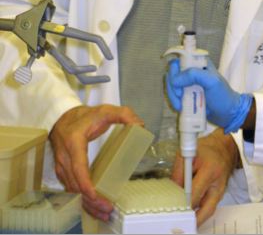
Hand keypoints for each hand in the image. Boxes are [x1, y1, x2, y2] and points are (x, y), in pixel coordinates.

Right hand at [49, 104, 143, 220]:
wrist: (62, 118)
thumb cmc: (85, 116)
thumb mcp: (105, 110)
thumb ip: (124, 114)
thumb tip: (140, 125)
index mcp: (74, 142)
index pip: (77, 167)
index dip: (85, 183)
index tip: (94, 195)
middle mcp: (65, 158)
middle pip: (75, 184)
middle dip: (91, 199)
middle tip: (108, 209)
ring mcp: (62, 167)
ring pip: (72, 191)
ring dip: (86, 204)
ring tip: (104, 212)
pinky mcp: (63, 173)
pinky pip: (71, 190)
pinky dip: (82, 200)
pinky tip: (95, 208)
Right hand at [166, 58, 252, 132]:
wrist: (228, 114)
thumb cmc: (223, 96)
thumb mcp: (211, 82)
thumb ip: (194, 75)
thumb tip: (175, 80)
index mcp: (199, 63)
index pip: (180, 59)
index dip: (175, 69)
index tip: (177, 82)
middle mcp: (192, 72)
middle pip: (172, 73)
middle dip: (173, 86)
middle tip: (180, 95)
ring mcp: (188, 84)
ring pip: (171, 86)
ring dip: (173, 96)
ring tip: (181, 106)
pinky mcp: (187, 95)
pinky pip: (174, 96)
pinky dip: (175, 102)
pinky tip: (181, 108)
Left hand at [172, 128, 238, 225]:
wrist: (223, 148)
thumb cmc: (205, 149)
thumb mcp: (187, 154)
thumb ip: (179, 172)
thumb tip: (173, 190)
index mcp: (210, 170)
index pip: (195, 192)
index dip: (183, 201)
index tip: (174, 206)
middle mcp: (218, 184)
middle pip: (207, 209)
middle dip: (193, 217)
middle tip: (180, 220)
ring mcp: (221, 191)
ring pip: (209, 211)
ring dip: (197, 217)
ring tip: (184, 220)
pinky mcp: (220, 195)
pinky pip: (209, 207)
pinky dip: (200, 212)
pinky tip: (190, 213)